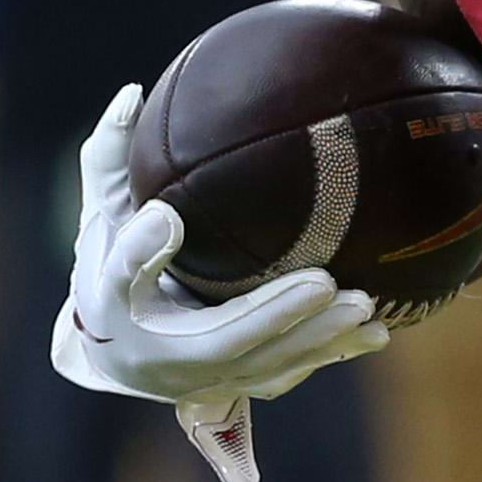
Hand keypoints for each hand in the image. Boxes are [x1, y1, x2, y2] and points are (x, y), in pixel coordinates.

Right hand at [49, 85, 388, 481]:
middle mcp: (163, 357)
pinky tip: (379, 331)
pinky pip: (290, 372)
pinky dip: (333, 354)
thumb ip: (109, 158)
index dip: (141, 250)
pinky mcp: (242, 387)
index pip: (125, 279)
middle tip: (327, 284)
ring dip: (319, 340)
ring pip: (267, 367)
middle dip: (277, 315)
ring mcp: (208, 380)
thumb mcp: (102, 216)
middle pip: (223, 342)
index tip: (166, 217)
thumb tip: (131, 94)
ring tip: (366, 307)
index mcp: (118, 309)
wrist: (120, 350)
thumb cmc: (112, 269)